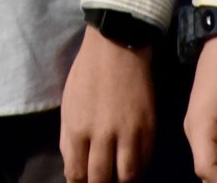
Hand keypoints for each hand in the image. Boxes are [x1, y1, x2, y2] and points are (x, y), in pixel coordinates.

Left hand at [62, 24, 156, 182]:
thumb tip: (73, 169)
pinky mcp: (149, 128)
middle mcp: (102, 136)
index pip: (76, 174)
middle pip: (101, 179)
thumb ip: (68, 139)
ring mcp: (129, 133)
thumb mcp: (68, 106)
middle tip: (100, 182)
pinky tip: (131, 163)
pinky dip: (138, 167)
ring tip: (117, 176)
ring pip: (126, 176)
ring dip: (121, 181)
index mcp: (77, 129)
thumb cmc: (87, 74)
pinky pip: (145, 159)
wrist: (117, 48)